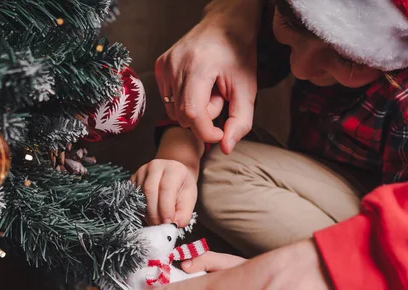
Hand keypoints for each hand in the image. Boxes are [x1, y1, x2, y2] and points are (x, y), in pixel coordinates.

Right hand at [131, 159, 196, 226]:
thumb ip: (184, 214)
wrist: (173, 175)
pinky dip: (138, 208)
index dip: (166, 208)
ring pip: (138, 194)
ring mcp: (142, 171)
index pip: (167, 189)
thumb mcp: (189, 200)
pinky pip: (131, 196)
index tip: (167, 223)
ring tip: (154, 221)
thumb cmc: (182, 188)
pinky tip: (146, 214)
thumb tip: (174, 225)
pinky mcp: (133, 178)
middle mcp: (156, 166)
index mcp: (173, 169)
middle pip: (150, 190)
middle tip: (159, 226)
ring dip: (145, 212)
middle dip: (154, 213)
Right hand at [155, 0, 259, 153]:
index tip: (222, 131)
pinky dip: (184, 99)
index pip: (192, 114)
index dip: (207, 132)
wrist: (225, 23)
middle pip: (183, 116)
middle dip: (204, 117)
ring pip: (174, 111)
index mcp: (197, 68)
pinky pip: (168, 100)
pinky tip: (198, 85)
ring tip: (209, 90)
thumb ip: (240, 121)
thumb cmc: (239, 54)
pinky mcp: (159, 66)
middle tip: (220, 97)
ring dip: (194, 109)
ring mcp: (164, 64)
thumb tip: (226, 148)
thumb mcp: (247, 90)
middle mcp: (174, 64)